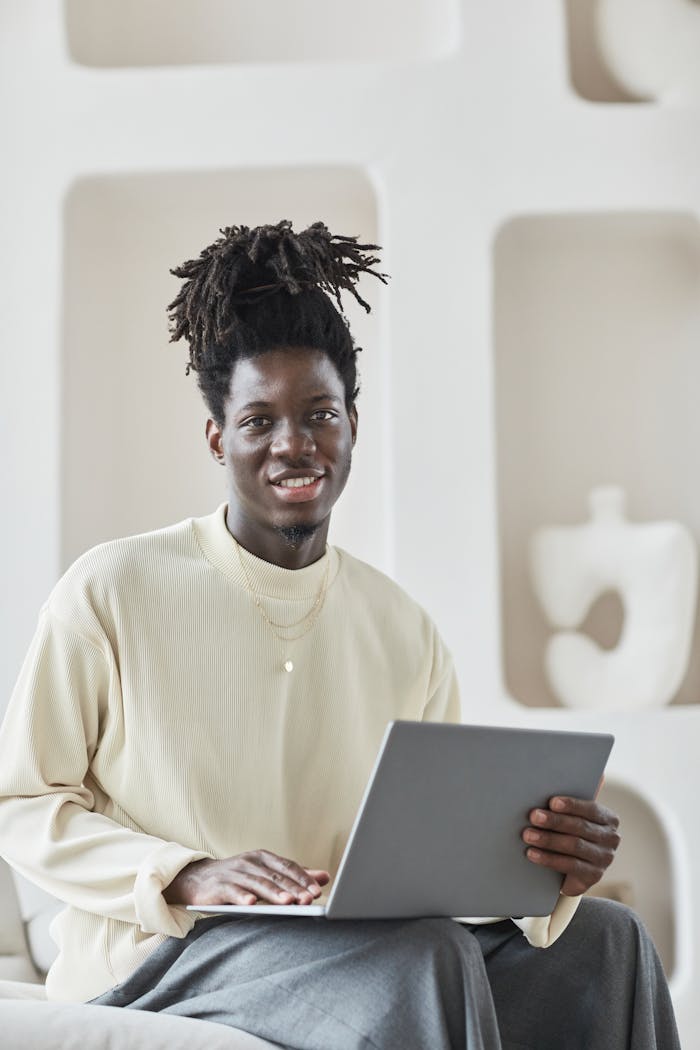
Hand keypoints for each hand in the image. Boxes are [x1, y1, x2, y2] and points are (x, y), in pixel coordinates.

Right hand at [163, 850, 329, 905]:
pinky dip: (242, 897)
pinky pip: (233, 891)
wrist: (197, 879)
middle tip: (309, 899)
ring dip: (274, 893)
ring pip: (258, 883)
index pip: (288, 866)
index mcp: (263, 858)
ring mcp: (234, 872)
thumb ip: (293, 877)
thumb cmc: (238, 879)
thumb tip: (325, 877)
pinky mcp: (219, 886)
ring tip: (288, 903)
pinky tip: (252, 904)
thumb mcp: (266, 874)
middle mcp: (250, 862)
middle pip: (276, 876)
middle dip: (294, 888)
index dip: (303, 878)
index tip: (318, 891)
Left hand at [522, 796, 620, 896]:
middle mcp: (611, 838)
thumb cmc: (568, 832)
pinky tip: (532, 854)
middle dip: (555, 821)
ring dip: (548, 840)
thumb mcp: (571, 817)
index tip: (552, 802)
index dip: (571, 805)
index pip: (591, 809)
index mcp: (608, 819)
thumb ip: (569, 803)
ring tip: (528, 835)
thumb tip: (569, 779)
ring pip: (574, 846)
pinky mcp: (594, 876)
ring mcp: (604, 859)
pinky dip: (549, 859)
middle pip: (580, 827)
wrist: (569, 869)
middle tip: (533, 816)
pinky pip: (570, 866)